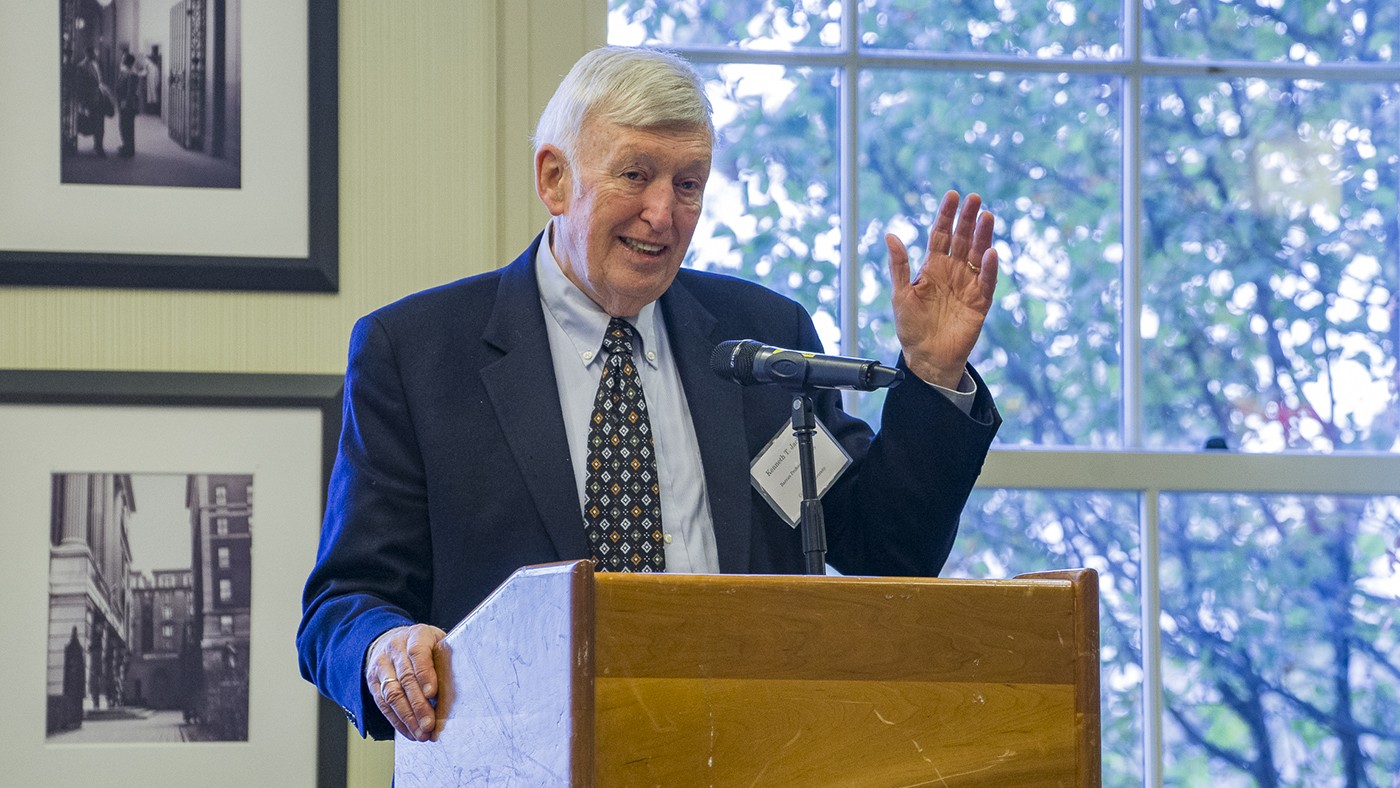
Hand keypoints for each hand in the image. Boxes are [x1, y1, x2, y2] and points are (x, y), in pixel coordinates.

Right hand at [365, 623, 446, 740]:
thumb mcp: (437, 643)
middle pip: (405, 678)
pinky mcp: (373, 681)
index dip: (425, 673)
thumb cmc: (424, 645)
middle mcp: (395, 648)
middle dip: (418, 705)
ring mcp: (381, 665)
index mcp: (416, 635)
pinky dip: (397, 721)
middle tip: (429, 724)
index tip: (432, 693)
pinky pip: (383, 704)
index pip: (418, 653)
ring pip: (391, 694)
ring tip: (421, 733)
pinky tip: (409, 732)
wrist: (391, 639)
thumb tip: (456, 690)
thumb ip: (445, 661)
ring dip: (407, 717)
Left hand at [886, 190, 997, 388]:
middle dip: (968, 219)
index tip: (952, 195)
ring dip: (983, 236)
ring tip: (987, 216)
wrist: (927, 357)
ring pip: (978, 255)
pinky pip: (987, 282)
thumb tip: (890, 235)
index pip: (941, 234)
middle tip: (975, 198)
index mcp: (933, 267)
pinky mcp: (980, 302)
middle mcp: (953, 271)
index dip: (946, 215)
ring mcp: (968, 285)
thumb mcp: (901, 295)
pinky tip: (991, 253)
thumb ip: (899, 266)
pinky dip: (989, 268)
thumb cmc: (911, 327)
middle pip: (963, 239)